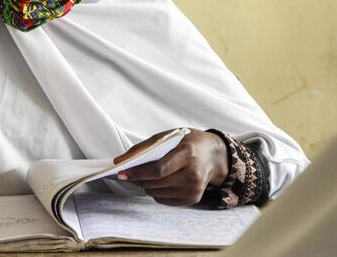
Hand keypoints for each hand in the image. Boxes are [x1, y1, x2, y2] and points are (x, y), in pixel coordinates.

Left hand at [113, 129, 227, 205]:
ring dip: (145, 186)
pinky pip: (165, 200)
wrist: (214, 155)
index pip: (158, 169)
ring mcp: (194, 189)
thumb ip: (145, 147)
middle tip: (127, 174)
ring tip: (143, 177)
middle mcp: (193, 174)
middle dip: (138, 180)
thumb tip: (121, 161)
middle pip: (157, 183)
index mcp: (187, 154)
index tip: (122, 173)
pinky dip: (156, 192)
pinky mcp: (193, 198)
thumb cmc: (189, 142)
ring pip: (158, 193)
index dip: (138, 173)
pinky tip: (157, 183)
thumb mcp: (169, 136)